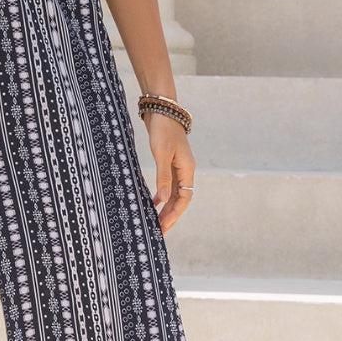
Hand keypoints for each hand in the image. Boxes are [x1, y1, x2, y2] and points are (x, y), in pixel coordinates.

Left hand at [144, 112, 196, 233]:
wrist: (162, 109)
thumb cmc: (162, 130)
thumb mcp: (161, 154)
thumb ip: (163, 177)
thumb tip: (163, 200)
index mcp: (187, 169)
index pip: (185, 198)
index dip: (175, 214)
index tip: (164, 227)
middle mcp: (186, 170)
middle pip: (181, 198)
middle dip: (171, 215)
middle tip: (159, 231)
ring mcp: (178, 166)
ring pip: (175, 193)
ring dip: (166, 207)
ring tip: (156, 221)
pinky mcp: (170, 162)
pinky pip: (168, 184)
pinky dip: (162, 195)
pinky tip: (153, 202)